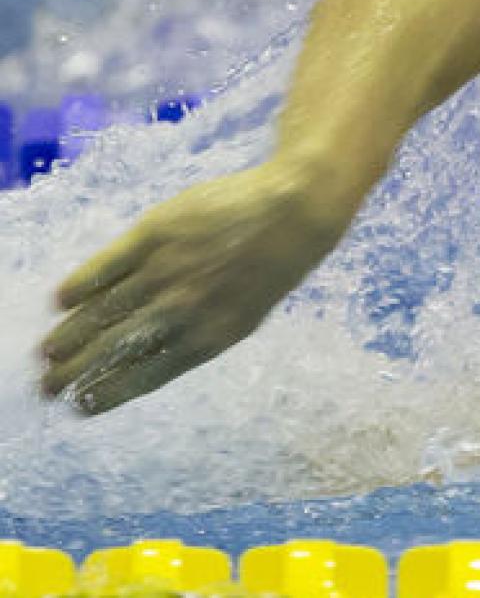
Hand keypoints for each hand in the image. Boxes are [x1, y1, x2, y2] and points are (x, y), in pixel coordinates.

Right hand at [39, 160, 354, 414]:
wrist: (294, 212)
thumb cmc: (269, 266)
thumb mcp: (242, 314)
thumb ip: (196, 334)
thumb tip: (146, 354)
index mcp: (210, 337)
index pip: (147, 375)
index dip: (109, 393)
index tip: (80, 406)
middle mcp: (183, 309)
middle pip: (115, 349)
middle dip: (76, 373)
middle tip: (47, 386)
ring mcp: (166, 270)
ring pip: (104, 310)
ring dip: (69, 335)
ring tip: (46, 354)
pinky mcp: (154, 234)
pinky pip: (107, 266)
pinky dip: (81, 285)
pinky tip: (60, 301)